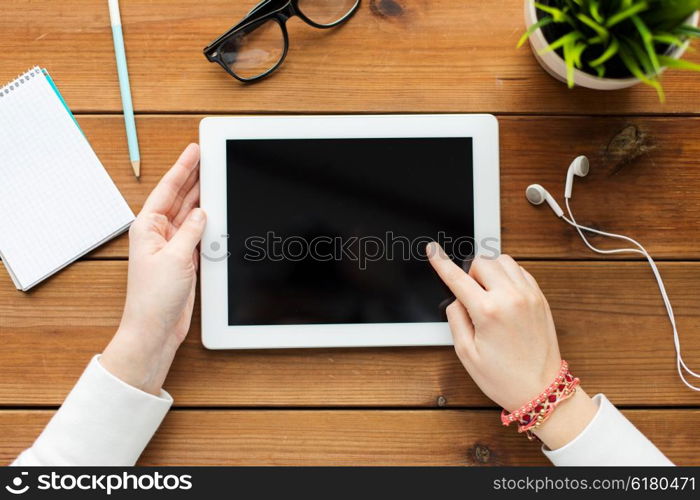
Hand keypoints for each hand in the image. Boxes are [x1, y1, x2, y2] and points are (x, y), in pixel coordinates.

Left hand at [101, 144, 205, 394]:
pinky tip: (217, 212)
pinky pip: (198, 234)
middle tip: (208, 158)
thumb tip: (202, 213)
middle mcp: (158, 234)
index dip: (183, 168)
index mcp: (148, 227)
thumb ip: (191, 231)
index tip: (194, 150)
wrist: (155, 328)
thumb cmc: (154, 298)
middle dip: (194, 178)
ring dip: (203, 199)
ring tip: (216, 178)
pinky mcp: (183, 260)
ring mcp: (171, 247)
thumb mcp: (176, 258)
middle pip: (179, 198)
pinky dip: (208, 224)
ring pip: (191, 215)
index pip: (168, 189)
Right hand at [427, 244, 596, 448]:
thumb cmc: (503, 377)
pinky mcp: (540, 298)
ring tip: (487, 293)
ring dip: (490, 270)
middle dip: (470, 273)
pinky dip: (508, 275)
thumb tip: (456, 298)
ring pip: (503, 261)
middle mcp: (511, 298)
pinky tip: (503, 294)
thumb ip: (456, 319)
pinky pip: (521, 271)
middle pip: (482, 262)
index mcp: (488, 312)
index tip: (432, 250)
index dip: (441, 262)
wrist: (541, 389)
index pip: (457, 277)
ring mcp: (529, 296)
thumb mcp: (466, 353)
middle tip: (470, 295)